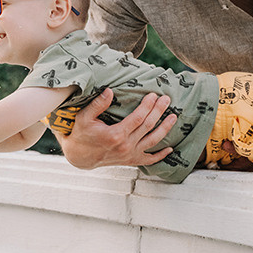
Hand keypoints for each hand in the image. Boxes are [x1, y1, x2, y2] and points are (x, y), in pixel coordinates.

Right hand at [55, 89, 176, 169]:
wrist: (79, 156)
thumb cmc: (81, 134)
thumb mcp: (84, 117)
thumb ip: (98, 104)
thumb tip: (109, 91)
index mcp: (115, 135)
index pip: (138, 118)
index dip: (148, 105)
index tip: (154, 95)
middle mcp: (125, 146)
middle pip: (148, 126)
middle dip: (159, 111)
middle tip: (166, 99)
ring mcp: (129, 155)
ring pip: (153, 141)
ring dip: (165, 128)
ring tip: (173, 117)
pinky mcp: (130, 161)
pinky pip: (149, 160)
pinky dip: (161, 155)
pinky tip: (170, 149)